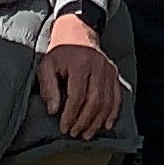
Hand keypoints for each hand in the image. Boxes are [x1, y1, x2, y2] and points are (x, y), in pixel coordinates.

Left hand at [35, 12, 123, 140]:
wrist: (78, 30)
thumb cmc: (60, 51)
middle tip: (74, 134)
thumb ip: (48, 88)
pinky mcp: (114, 73)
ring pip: (107, 102)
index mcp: (80, 64)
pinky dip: (113, 113)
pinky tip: (106, 125)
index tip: (63, 127)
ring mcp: (109, 69)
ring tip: (86, 134)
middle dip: (84, 121)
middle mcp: (98, 66)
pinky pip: (117, 97)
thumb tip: (54, 110)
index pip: (77, 96)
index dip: (70, 115)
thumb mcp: (46, 65)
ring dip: (97, 122)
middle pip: (94, 101)